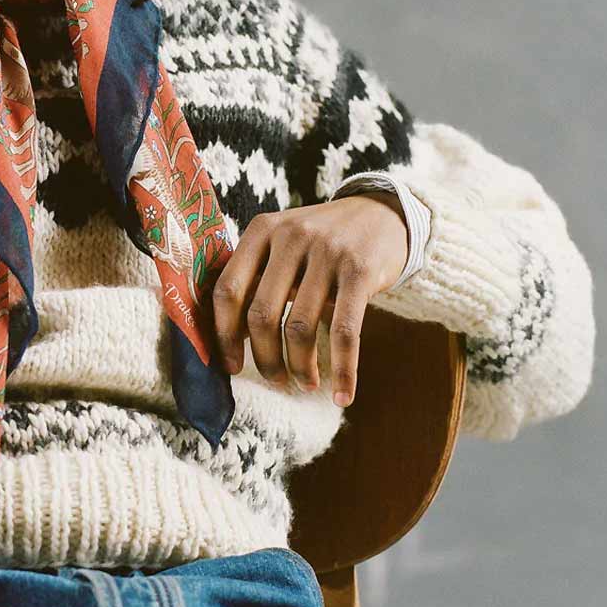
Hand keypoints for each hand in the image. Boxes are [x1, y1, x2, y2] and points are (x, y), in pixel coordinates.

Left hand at [210, 192, 408, 405]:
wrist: (383, 214)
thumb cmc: (321, 242)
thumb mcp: (283, 243)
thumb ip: (256, 277)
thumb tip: (231, 337)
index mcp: (262, 230)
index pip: (228, 289)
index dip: (224, 334)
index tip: (231, 364)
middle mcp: (291, 237)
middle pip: (261, 314)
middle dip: (265, 358)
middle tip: (275, 379)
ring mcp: (327, 252)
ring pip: (299, 326)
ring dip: (300, 365)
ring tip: (305, 382)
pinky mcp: (361, 271)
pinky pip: (345, 331)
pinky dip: (343, 369)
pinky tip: (342, 393)